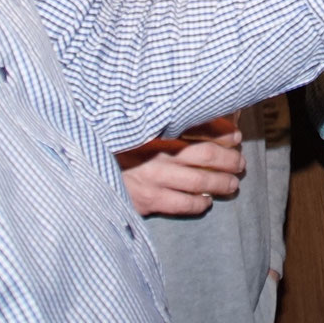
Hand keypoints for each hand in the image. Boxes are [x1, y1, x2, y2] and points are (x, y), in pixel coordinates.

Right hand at [116, 116, 244, 216]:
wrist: (84, 170)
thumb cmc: (113, 149)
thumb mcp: (135, 129)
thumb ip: (162, 123)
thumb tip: (206, 117)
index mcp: (154, 131)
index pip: (198, 127)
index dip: (222, 132)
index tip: (236, 135)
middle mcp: (156, 152)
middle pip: (205, 155)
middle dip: (228, 159)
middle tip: (239, 163)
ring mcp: (152, 178)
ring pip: (199, 181)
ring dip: (221, 183)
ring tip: (232, 184)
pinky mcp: (147, 200)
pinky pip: (183, 204)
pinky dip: (199, 203)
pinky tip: (207, 202)